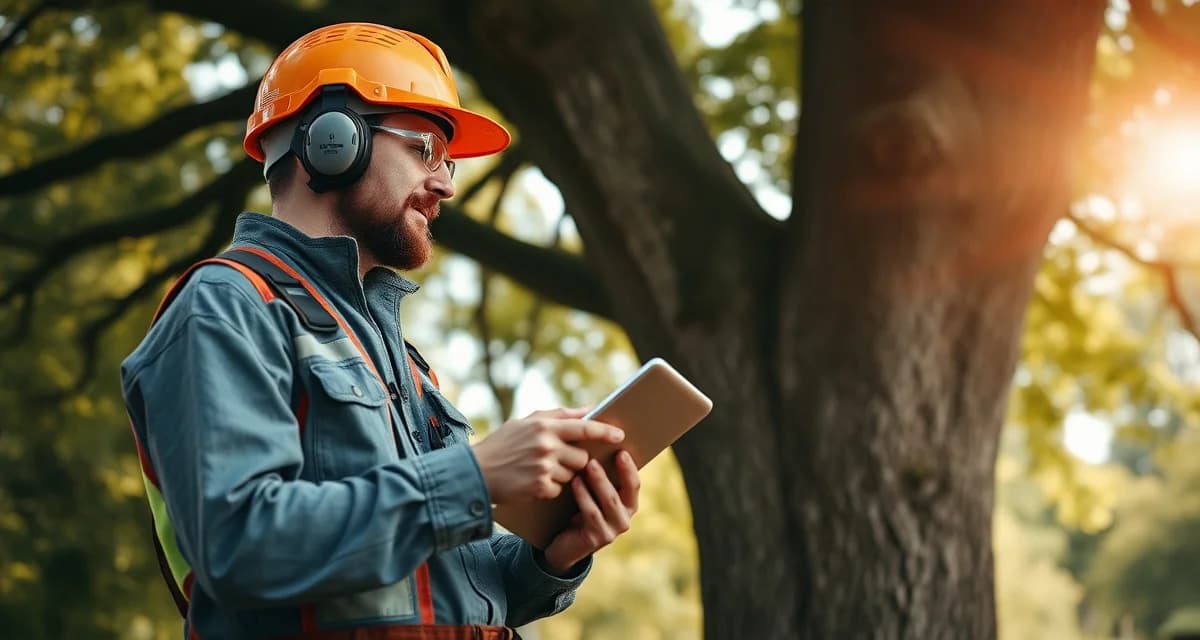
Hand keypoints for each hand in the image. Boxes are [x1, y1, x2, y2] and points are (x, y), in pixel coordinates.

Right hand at [471, 408, 624, 503]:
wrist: (476, 473)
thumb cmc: (501, 445)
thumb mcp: (524, 423)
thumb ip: (556, 416)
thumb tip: (586, 410)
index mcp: (544, 426)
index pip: (584, 426)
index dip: (605, 431)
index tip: (620, 434)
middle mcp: (547, 445)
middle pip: (582, 456)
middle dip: (576, 460)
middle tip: (558, 459)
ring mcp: (544, 468)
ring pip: (572, 474)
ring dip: (562, 474)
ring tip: (538, 470)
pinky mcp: (541, 488)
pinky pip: (560, 488)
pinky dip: (550, 487)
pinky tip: (532, 481)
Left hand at [542, 450, 640, 574]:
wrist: (563, 545)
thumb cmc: (579, 510)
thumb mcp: (593, 495)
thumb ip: (600, 477)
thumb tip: (600, 444)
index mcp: (628, 505)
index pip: (634, 484)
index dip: (629, 468)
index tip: (621, 450)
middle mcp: (625, 519)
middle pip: (623, 491)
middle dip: (615, 471)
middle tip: (605, 453)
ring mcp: (612, 530)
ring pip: (609, 501)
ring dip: (599, 481)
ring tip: (588, 464)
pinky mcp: (597, 538)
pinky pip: (592, 512)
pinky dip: (584, 495)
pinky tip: (575, 482)